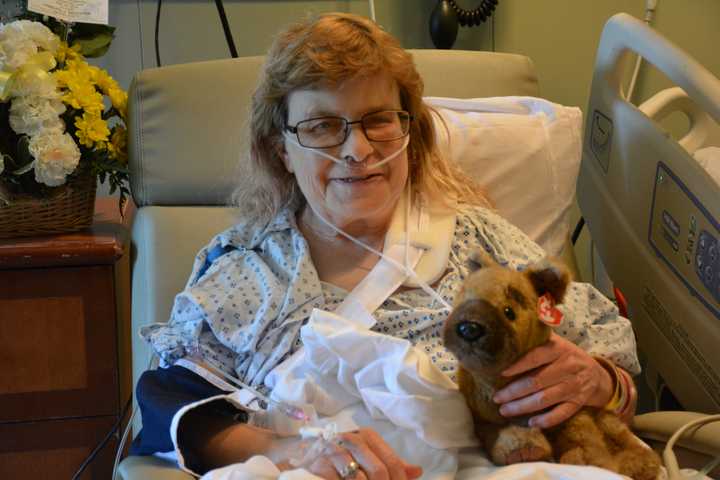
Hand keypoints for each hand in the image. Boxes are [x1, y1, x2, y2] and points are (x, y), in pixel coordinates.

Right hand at [276, 428, 422, 479]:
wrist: (294, 455)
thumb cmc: (333, 459)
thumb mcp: (362, 458)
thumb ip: (389, 464)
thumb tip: (417, 471)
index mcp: (367, 437)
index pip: (392, 463)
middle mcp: (351, 440)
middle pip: (379, 472)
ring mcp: (333, 451)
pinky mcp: (317, 464)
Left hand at [492, 333, 612, 428]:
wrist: (597, 374)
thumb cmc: (566, 356)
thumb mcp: (555, 342)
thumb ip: (536, 339)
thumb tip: (508, 332)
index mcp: (559, 349)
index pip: (536, 357)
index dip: (518, 365)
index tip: (501, 373)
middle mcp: (568, 367)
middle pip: (536, 381)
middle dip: (513, 391)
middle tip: (496, 397)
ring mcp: (574, 386)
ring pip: (545, 399)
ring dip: (522, 407)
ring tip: (504, 410)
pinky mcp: (578, 403)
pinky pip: (561, 414)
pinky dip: (546, 420)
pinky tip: (531, 423)